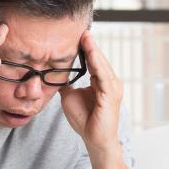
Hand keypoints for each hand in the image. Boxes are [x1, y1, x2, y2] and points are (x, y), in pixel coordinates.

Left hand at [60, 31, 123, 152]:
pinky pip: (103, 75)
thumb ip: (66, 84)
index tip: (77, 35)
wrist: (95, 139)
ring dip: (93, 50)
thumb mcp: (70, 96)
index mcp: (102, 82)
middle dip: (90, 44)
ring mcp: (113, 88)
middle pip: (99, 59)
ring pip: (101, 64)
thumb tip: (55, 72)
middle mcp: (110, 82)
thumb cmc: (85, 120)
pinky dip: (97, 63)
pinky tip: (91, 53)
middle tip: (81, 29)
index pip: (93, 61)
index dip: (86, 48)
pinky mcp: (111, 95)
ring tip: (85, 36)